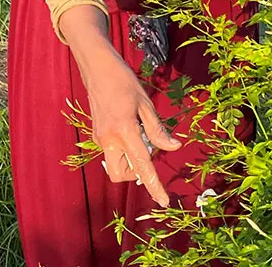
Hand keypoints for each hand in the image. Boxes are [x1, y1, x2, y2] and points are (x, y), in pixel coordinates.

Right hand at [60, 7, 180, 207]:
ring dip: (129, 161)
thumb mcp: (146, 104)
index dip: (154, 185)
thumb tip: (174, 148)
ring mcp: (100, 139)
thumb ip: (157, 130)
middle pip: (122, 174)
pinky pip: (111, 152)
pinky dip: (123, 149)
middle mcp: (109, 140)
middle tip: (148, 149)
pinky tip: (129, 127)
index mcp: (125, 131)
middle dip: (136, 172)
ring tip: (139, 134)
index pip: (142, 165)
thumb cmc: (125, 83)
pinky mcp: (97, 135)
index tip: (164, 201)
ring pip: (115, 166)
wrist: (98, 70)